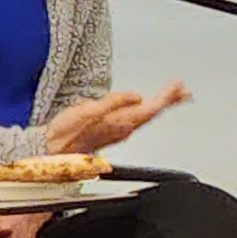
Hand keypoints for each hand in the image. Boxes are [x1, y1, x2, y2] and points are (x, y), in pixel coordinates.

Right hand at [38, 79, 189, 155]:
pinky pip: (137, 119)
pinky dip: (148, 110)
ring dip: (161, 105)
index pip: (151, 108)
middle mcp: (124, 129)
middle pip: (153, 112)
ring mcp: (119, 131)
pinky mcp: (113, 131)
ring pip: (146, 116)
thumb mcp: (88, 111)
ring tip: (173, 95)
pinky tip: (148, 106)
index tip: (178, 86)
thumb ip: (113, 102)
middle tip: (184, 90)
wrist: (52, 151)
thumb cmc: (66, 132)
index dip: (167, 97)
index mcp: (120, 122)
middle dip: (170, 100)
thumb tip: (136, 96)